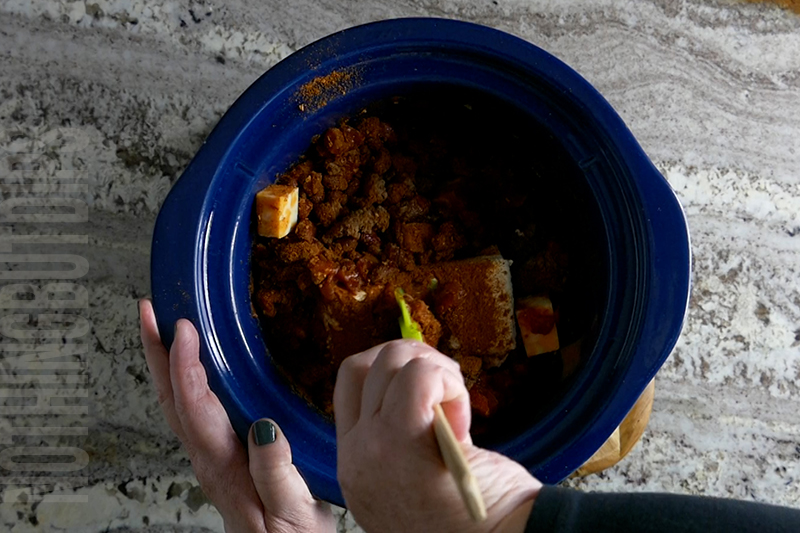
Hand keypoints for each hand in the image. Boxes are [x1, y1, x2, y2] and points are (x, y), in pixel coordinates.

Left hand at [139, 299, 334, 532]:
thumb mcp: (293, 512)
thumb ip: (276, 473)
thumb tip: (263, 428)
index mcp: (225, 466)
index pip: (195, 407)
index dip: (186, 364)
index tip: (184, 327)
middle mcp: (210, 458)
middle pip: (172, 399)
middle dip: (157, 352)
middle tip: (148, 311)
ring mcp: (213, 457)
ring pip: (179, 402)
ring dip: (168, 362)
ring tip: (164, 327)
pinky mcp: (223, 455)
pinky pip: (195, 409)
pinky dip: (187, 379)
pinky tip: (198, 367)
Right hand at [334, 339, 541, 532]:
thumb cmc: (473, 514)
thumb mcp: (417, 477)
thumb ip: (403, 434)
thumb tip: (416, 374)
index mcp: (356, 464)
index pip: (350, 384)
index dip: (390, 371)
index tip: (429, 392)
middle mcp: (353, 457)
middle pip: (363, 365)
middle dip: (413, 361)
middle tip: (449, 392)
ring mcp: (371, 449)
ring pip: (390, 361)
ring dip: (434, 371)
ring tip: (458, 414)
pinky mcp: (402, 442)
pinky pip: (417, 377)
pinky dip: (445, 381)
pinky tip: (461, 418)